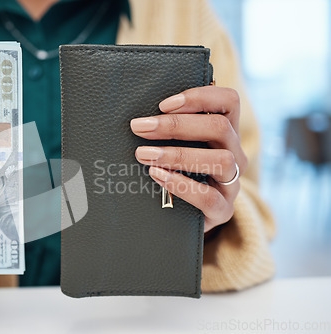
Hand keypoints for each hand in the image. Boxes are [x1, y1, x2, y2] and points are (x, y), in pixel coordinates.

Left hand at [130, 86, 247, 231]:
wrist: (181, 218)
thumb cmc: (175, 173)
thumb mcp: (177, 147)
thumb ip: (171, 131)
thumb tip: (142, 117)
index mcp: (226, 133)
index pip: (229, 101)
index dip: (199, 97)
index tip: (163, 105)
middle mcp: (236, 155)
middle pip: (220, 128)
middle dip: (176, 125)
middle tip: (141, 127)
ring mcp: (232, 184)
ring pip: (222, 160)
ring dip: (178, 154)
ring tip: (145, 154)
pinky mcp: (223, 211)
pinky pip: (210, 197)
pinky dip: (182, 184)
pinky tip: (157, 176)